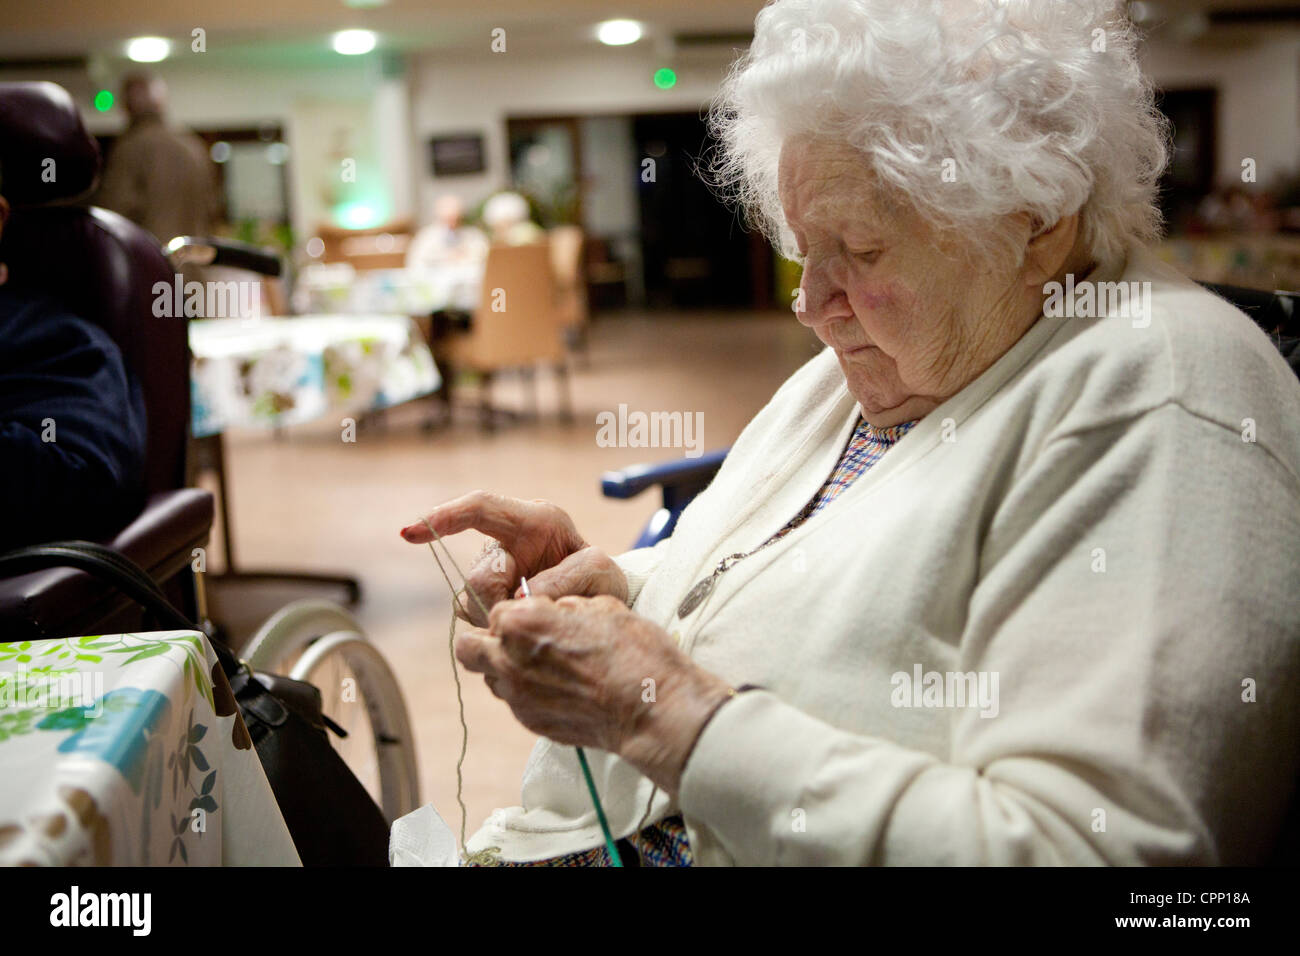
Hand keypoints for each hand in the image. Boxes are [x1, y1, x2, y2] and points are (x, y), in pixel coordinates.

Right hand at [400, 491, 626, 624]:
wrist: (603, 602)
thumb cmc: (603, 581)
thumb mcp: (601, 574)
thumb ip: (566, 580)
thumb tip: (521, 599)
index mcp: (536, 521)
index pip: (482, 507)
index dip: (445, 517)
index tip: (410, 532)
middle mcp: (508, 543)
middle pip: (478, 575)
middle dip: (497, 603)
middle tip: (528, 616)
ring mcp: (495, 573)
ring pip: (470, 602)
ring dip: (496, 619)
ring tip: (533, 622)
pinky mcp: (488, 600)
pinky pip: (474, 619)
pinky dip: (494, 631)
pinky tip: (518, 632)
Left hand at [454, 594, 734, 793]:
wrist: (650, 707)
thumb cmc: (632, 650)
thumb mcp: (599, 606)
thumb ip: (561, 606)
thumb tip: (551, 609)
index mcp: (523, 622)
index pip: (496, 609)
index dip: (518, 610)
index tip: (538, 614)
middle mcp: (509, 659)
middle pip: (469, 646)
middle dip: (488, 639)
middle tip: (518, 639)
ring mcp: (517, 695)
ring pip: (488, 676)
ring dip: (504, 666)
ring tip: (541, 665)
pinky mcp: (529, 721)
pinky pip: (513, 700)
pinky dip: (526, 691)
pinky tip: (558, 688)